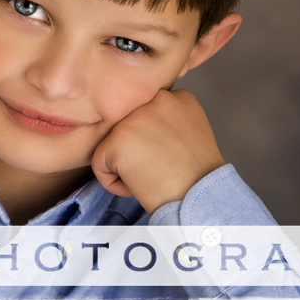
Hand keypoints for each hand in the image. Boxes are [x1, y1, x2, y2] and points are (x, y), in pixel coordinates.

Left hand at [90, 88, 225, 214]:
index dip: (155, 142)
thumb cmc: (196, 178)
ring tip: (153, 176)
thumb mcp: (191, 134)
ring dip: (127, 165)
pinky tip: (138, 186)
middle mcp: (157, 99)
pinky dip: (114, 182)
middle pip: (129, 127)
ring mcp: (135, 117)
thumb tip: (139, 128)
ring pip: (113, 143)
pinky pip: (100, 163)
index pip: (147, 115)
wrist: (199, 202)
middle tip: (162, 168)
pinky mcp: (117, 138)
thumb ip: (167, 121)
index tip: (170, 157)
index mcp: (178, 97)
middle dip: (139, 151)